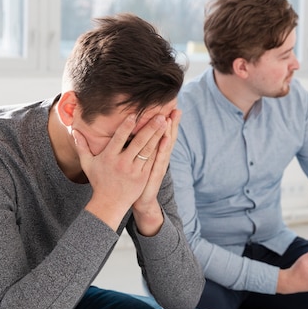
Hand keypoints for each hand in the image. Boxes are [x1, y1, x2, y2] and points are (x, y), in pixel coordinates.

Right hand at [73, 113, 167, 229]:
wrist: (110, 203)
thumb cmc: (99, 181)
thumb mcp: (87, 164)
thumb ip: (82, 146)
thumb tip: (74, 130)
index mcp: (109, 157)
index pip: (119, 138)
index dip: (127, 126)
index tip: (134, 114)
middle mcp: (122, 163)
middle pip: (138, 142)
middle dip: (150, 128)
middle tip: (160, 115)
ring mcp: (134, 170)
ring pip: (148, 150)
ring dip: (158, 135)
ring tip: (166, 122)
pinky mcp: (143, 177)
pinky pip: (152, 160)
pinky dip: (159, 149)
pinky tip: (166, 138)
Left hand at [132, 109, 181, 235]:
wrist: (141, 201)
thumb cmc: (136, 181)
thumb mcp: (137, 163)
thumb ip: (137, 148)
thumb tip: (131, 133)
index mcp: (155, 154)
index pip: (162, 135)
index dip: (167, 122)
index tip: (171, 106)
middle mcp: (160, 158)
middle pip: (167, 138)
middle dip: (172, 124)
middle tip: (176, 108)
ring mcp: (158, 166)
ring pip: (165, 147)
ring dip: (169, 133)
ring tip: (171, 119)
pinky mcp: (155, 174)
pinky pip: (159, 159)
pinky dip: (163, 149)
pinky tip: (165, 139)